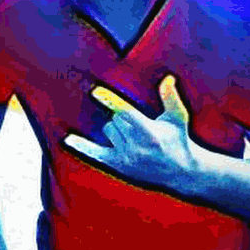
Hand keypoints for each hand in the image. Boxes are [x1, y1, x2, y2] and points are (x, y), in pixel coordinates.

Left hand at [63, 75, 198, 194]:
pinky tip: (68, 139)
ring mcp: (126, 159)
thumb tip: (167, 77)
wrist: (181, 172)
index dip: (111, 101)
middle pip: (116, 120)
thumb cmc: (178, 139)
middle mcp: (135, 148)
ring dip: (117, 128)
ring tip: (136, 136)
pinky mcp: (119, 166)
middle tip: (140, 127)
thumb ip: (170, 97)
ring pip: (108, 131)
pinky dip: (82, 146)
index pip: (125, 113)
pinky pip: (95, 154)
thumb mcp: (177, 118)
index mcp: (149, 134)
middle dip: (124, 118)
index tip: (95, 91)